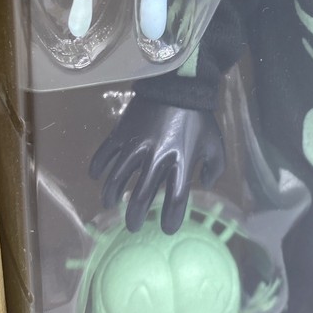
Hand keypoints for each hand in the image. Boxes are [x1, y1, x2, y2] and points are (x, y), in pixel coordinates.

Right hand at [89, 96, 224, 233]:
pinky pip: (103, 154)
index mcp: (182, 161)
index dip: (171, 220)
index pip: (176, 200)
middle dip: (135, 217)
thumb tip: (206, 184)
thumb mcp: (215, 142)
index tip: (166, 229)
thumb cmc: (199, 116)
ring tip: (111, 203)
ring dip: (111, 196)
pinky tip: (97, 176)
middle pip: (141, 197)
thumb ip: (215, 167)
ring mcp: (136, 144)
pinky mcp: (121, 132)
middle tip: (132, 225)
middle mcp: (157, 157)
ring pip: (116, 179)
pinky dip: (97, 168)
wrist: (178, 84)